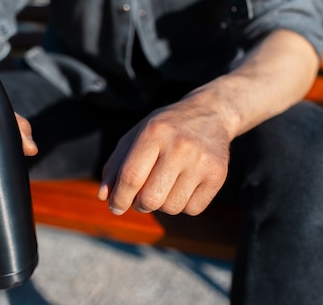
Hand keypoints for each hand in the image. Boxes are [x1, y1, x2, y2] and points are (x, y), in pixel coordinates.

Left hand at [98, 90, 232, 215]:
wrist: (210, 114)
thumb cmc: (165, 128)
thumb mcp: (136, 135)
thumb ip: (116, 165)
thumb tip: (104, 197)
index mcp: (154, 133)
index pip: (131, 176)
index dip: (119, 198)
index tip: (115, 207)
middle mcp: (180, 146)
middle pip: (151, 198)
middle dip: (139, 205)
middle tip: (140, 199)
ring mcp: (202, 161)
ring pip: (171, 207)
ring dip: (162, 205)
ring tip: (165, 186)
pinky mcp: (218, 174)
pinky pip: (192, 209)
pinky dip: (183, 205)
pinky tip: (184, 186)